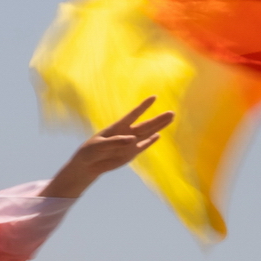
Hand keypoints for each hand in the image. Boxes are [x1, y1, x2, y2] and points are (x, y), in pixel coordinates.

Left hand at [44, 97, 174, 199]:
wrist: (88, 164)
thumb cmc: (90, 151)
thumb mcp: (99, 146)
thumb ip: (115, 142)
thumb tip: (132, 139)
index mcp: (117, 127)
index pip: (133, 114)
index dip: (144, 106)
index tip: (154, 97)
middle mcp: (127, 133)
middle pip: (146, 124)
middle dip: (159, 119)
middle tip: (172, 112)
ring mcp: (130, 143)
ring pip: (148, 133)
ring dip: (159, 126)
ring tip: (171, 118)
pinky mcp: (131, 153)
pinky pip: (144, 145)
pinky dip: (151, 141)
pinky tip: (159, 135)